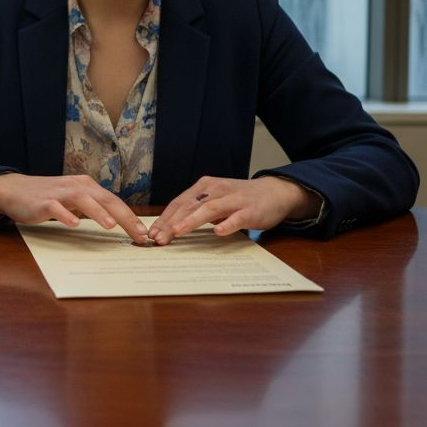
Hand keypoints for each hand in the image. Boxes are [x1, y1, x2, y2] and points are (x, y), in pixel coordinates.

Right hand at [0, 173, 149, 241]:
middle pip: (105, 200)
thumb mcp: (73, 200)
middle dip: (124, 217)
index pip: (114, 201)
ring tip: (111, 226)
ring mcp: (60, 193)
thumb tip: (116, 222)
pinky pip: (56, 208)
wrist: (14, 190)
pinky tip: (73, 224)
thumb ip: (92, 208)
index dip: (130, 217)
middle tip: (138, 234)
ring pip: (83, 200)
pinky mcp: (43, 202)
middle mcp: (76, 186)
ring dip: (98, 212)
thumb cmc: (47, 198)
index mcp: (87, 186)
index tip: (143, 233)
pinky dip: (66, 215)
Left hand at [146, 176, 320, 243]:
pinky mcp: (250, 210)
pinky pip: (236, 218)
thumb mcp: (214, 200)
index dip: (164, 218)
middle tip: (158, 238)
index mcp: (204, 187)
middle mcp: (216, 190)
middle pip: (189, 206)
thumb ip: (196, 210)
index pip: (179, 203)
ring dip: (191, 221)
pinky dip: (227, 225)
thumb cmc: (239, 199)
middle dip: (172, 223)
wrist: (274, 192)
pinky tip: (218, 232)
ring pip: (209, 209)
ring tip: (177, 232)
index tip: (152, 233)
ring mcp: (233, 200)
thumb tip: (170, 227)